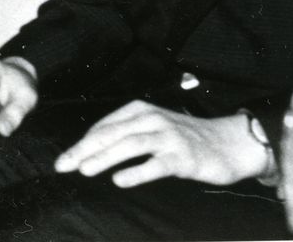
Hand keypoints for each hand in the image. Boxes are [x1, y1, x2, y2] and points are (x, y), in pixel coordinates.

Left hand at [54, 101, 269, 187]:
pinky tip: (119, 180)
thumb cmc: (185, 137)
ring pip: (129, 145)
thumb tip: (91, 149)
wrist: (229, 143)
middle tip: (63, 165)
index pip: (104, 126)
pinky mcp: (182, 157)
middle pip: (111, 134)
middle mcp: (152, 119)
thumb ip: (126, 133)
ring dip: (104, 157)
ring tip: (84, 169)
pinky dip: (136, 172)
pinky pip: (155, 164)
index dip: (81, 143)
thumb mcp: (153, 127)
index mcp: (140, 110)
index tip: (64, 159)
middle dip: (84, 149)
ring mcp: (168, 137)